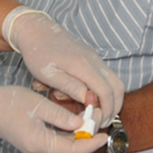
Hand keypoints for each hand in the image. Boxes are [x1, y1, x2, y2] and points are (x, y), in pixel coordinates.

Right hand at [0, 85, 106, 152]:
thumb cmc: (8, 104)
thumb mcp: (38, 105)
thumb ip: (60, 116)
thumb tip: (80, 123)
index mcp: (40, 143)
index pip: (73, 150)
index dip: (91, 143)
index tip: (104, 135)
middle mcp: (40, 150)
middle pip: (70, 148)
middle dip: (87, 135)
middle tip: (98, 118)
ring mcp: (37, 147)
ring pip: (65, 144)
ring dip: (78, 133)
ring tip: (90, 117)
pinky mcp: (35, 141)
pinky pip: (57, 139)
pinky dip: (68, 131)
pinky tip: (75, 119)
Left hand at [7, 9, 123, 122]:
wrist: (35, 30)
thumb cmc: (38, 52)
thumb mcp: (48, 73)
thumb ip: (69, 86)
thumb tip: (88, 99)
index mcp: (83, 65)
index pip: (106, 91)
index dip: (106, 110)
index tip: (99, 122)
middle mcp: (93, 61)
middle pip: (117, 86)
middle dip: (113, 106)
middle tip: (102, 121)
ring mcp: (93, 58)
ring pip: (113, 81)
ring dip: (109, 99)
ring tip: (96, 112)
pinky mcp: (90, 58)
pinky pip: (104, 77)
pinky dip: (101, 90)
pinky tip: (87, 99)